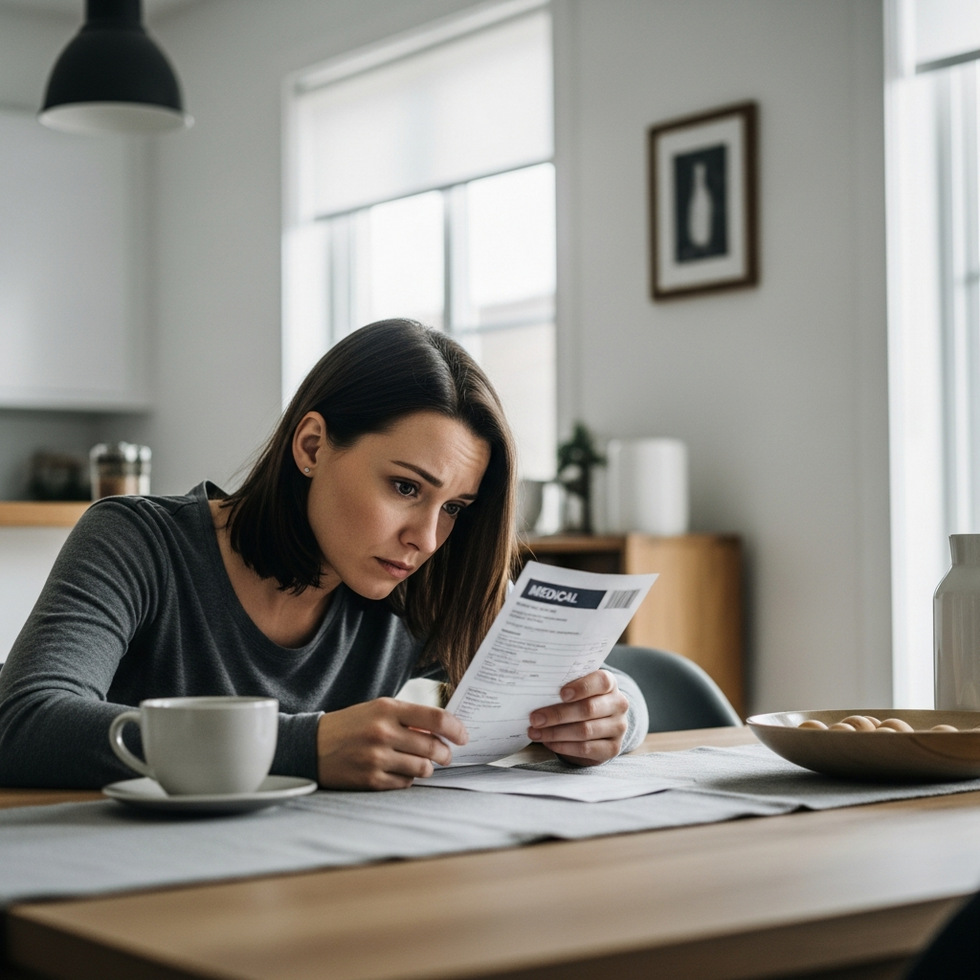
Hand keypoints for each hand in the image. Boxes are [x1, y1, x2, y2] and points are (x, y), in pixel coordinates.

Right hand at [316, 698, 467, 789]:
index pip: (435, 718)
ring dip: (428, 768)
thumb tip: (443, 731)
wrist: (310, 746)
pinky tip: (400, 772)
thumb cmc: (350, 725)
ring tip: (423, 764)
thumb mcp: (377, 710)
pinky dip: (408, 780)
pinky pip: (405, 784)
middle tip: (446, 755)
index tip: (464, 736)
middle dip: (445, 754)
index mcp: (387, 709)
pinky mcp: (370, 780)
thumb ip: (408, 718)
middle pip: (433, 748)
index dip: (456, 729)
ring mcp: (376, 758)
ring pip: (422, 769)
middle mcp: (383, 732)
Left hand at [527, 670, 629, 765]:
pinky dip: (564, 746)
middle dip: (558, 714)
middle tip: (535, 718)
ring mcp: (618, 727)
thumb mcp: (577, 690)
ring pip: (585, 731)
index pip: (601, 681)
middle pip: (588, 709)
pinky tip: (549, 743)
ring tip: (535, 732)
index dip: (581, 687)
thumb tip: (536, 691)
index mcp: (609, 684)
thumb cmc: (580, 701)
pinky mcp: (612, 748)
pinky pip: (585, 748)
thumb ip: (564, 687)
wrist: (598, 727)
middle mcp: (618, 704)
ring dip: (556, 733)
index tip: (561, 694)